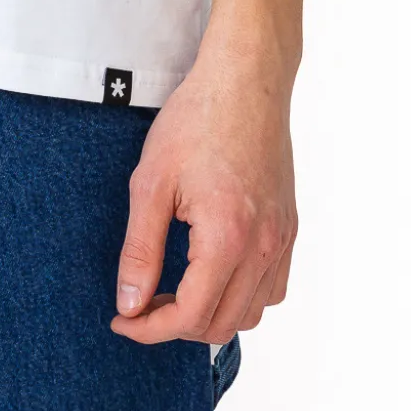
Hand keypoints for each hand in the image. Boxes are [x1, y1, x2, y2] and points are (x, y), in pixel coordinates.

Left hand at [112, 42, 297, 344]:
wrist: (245, 81)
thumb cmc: (196, 121)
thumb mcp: (151, 183)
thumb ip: (140, 251)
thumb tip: (130, 304)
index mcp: (226, 239)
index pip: (189, 317)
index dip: (149, 329)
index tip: (121, 319)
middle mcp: (262, 248)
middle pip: (220, 325)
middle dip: (174, 325)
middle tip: (140, 301)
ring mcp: (281, 240)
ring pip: (251, 314)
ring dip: (210, 315)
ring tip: (174, 290)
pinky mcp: (288, 228)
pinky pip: (272, 288)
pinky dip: (242, 297)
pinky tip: (212, 274)